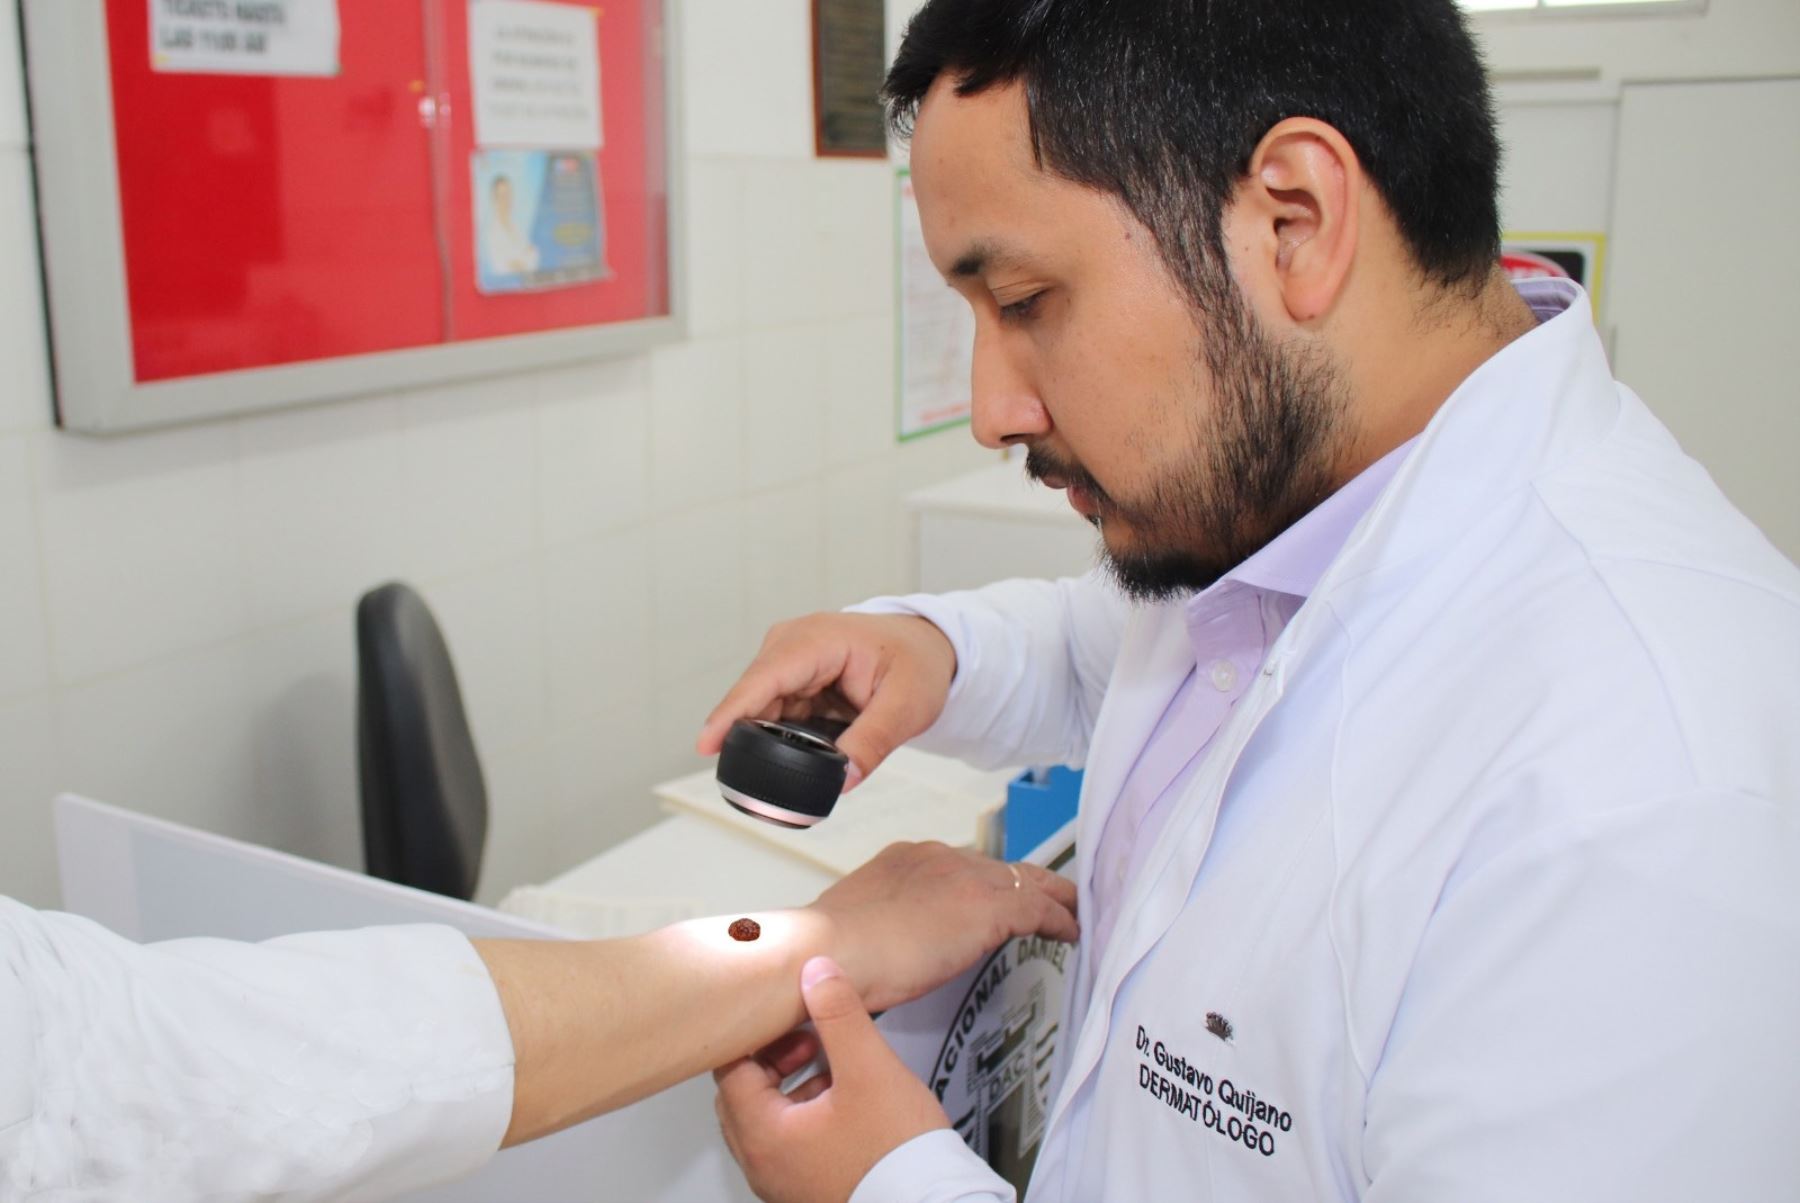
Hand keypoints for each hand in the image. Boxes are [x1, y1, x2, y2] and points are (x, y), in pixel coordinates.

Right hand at [697, 613, 957, 786]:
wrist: (927, 646)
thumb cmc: (918, 663)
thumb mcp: (907, 706)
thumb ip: (873, 743)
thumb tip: (841, 781)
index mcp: (817, 640)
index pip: (763, 679)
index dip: (732, 713)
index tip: (706, 745)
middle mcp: (792, 643)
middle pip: (754, 697)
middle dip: (755, 738)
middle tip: (769, 783)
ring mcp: (788, 659)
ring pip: (761, 709)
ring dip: (775, 740)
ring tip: (807, 761)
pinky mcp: (791, 678)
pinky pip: (774, 712)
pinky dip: (784, 736)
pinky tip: (803, 752)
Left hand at [715, 957, 949, 1202]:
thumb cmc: (896, 1156)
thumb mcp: (868, 1068)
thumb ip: (839, 1015)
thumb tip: (817, 974)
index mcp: (764, 1136)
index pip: (730, 1070)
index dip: (758, 1034)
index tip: (784, 1016)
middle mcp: (764, 1165)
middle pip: (743, 1096)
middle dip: (775, 1059)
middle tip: (808, 1039)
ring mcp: (784, 1183)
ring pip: (769, 1121)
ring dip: (791, 1086)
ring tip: (831, 1066)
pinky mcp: (809, 1190)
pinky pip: (791, 1143)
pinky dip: (806, 1114)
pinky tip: (843, 1100)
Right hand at [811, 842, 1077, 1012]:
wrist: (827, 950)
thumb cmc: (831, 952)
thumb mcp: (862, 924)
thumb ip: (888, 923)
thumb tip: (897, 942)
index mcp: (908, 859)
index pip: (962, 866)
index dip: (986, 883)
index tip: (995, 900)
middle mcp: (939, 858)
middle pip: (1000, 867)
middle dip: (1027, 883)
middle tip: (1053, 899)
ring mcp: (964, 879)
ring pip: (1027, 881)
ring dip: (1053, 899)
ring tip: (1072, 914)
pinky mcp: (985, 907)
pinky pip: (1038, 909)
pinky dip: (1059, 920)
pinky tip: (1070, 933)